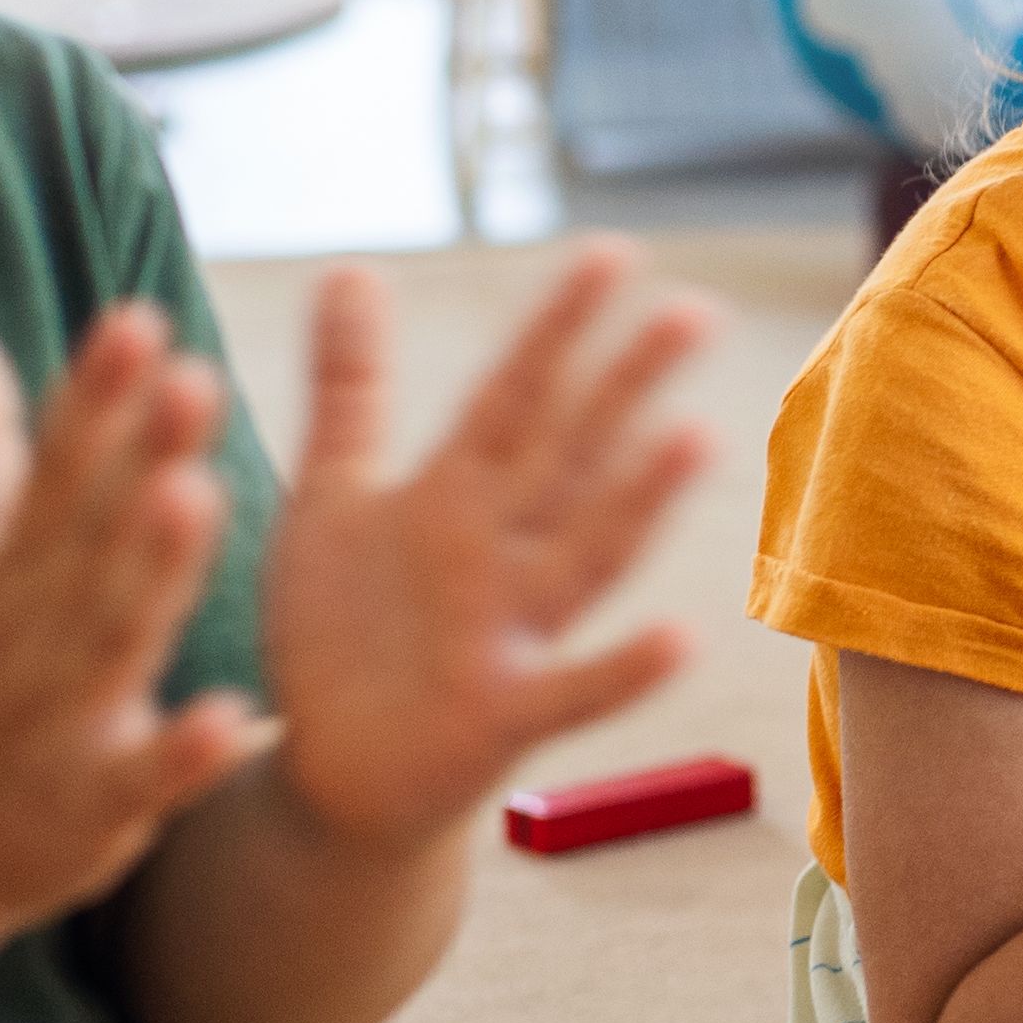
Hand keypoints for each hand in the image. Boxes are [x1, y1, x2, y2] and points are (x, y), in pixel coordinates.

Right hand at [0, 304, 257, 930]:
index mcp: (12, 565)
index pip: (55, 466)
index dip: (94, 396)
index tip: (136, 318)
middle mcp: (29, 632)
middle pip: (89, 536)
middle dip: (138, 459)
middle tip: (193, 379)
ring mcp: (57, 720)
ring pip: (112, 638)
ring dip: (152, 573)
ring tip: (196, 495)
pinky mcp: (93, 805)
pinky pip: (144, 776)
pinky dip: (184, 752)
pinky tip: (234, 717)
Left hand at [262, 247, 714, 845]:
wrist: (327, 771)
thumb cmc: (343, 630)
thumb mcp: (334, 496)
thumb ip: (352, 387)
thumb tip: (350, 266)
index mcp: (457, 494)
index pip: (517, 395)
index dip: (558, 328)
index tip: (612, 252)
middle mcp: (500, 553)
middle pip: (571, 457)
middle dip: (627, 386)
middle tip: (695, 312)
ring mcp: (510, 633)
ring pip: (587, 554)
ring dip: (640, 502)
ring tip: (696, 437)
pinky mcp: (502, 717)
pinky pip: (572, 691)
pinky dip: (623, 669)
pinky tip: (680, 638)